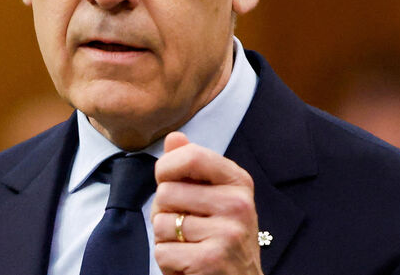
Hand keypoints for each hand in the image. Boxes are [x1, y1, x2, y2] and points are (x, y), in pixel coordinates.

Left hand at [150, 132, 262, 274]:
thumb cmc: (221, 238)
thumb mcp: (214, 197)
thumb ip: (193, 166)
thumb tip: (174, 137)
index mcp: (238, 182)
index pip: (191, 157)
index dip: (166, 168)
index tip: (167, 182)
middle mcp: (238, 204)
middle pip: (167, 191)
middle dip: (164, 211)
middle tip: (186, 227)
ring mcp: (227, 233)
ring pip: (161, 223)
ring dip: (166, 239)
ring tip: (189, 245)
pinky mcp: (211, 260)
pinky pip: (163, 251)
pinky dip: (168, 261)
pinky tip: (189, 264)